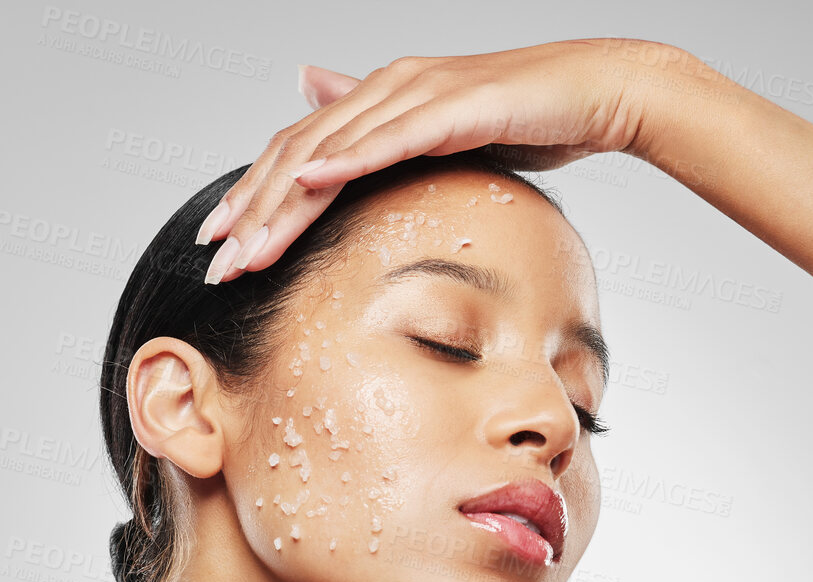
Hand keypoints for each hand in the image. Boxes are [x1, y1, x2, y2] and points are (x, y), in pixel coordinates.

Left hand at [197, 38, 664, 282]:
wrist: (596, 93)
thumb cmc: (526, 118)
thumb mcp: (440, 130)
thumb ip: (380, 127)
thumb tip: (313, 88)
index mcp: (380, 99)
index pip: (299, 152)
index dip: (254, 195)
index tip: (218, 243)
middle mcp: (388, 88)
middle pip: (300, 153)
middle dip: (253, 209)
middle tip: (217, 261)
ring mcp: (419, 94)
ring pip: (334, 150)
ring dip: (287, 201)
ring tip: (251, 244)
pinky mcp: (456, 107)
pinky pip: (394, 137)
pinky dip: (352, 160)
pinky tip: (318, 184)